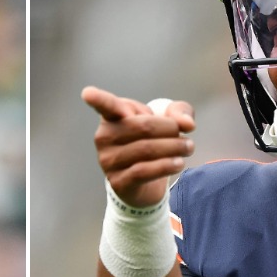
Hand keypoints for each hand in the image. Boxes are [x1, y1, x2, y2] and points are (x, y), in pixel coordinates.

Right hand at [84, 86, 195, 207]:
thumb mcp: (168, 121)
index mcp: (113, 117)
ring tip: (188, 148)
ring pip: (146, 149)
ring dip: (174, 148)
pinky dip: (166, 165)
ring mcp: (108, 161)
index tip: (88, 93)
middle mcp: (104, 137)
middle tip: (187, 137)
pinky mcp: (118, 181)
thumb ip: (179, 113)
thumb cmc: (152, 143)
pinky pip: (143, 171)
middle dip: (171, 130)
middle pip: (143, 126)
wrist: (145, 183)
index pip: (105, 105)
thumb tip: (187, 124)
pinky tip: (179, 163)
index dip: (97, 99)